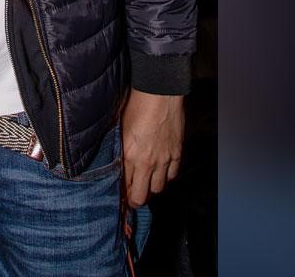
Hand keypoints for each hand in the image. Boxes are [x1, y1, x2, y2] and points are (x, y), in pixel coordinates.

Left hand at [121, 90, 184, 206]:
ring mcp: (164, 159)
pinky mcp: (177, 153)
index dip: (121, 194)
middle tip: (132, 195)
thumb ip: (120, 151)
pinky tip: (161, 170)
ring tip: (146, 181)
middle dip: (135, 199)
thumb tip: (117, 164)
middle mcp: (147, 162)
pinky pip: (173, 175)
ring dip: (151, 187)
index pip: (124, 187)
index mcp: (129, 156)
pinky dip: (167, 176)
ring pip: (159, 189)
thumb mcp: (120, 129)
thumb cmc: (135, 106)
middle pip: (141, 197)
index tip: (119, 195)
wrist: (159, 94)